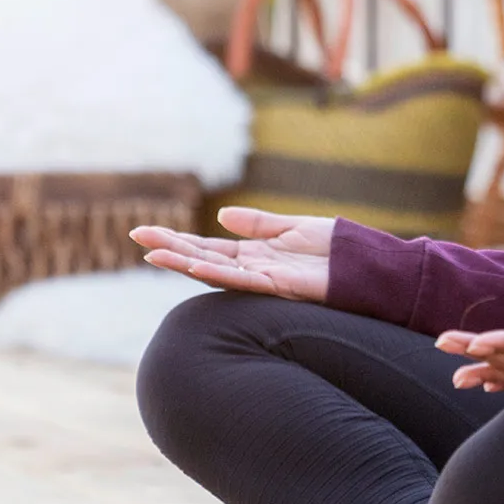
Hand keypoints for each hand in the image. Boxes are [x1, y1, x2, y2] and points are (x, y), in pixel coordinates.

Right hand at [131, 207, 333, 302]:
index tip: (147, 233)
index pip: (206, 248)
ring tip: (154, 254)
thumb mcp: (291, 228)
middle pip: (202, 258)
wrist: (367, 266)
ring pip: (214, 271)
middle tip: (137, 236)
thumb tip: (222, 217)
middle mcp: (252, 270)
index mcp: (253, 256)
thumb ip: (258, 224)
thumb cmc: (335, 250)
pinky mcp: (279, 286)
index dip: (177, 242)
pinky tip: (195, 265)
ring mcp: (263, 280)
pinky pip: (243, 281)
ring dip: (183, 263)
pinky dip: (218, 273)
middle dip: (170, 248)